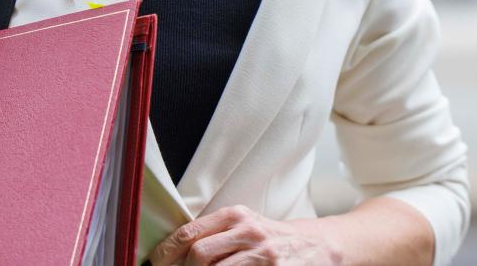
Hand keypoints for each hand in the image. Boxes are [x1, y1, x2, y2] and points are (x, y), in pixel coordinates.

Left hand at [148, 205, 342, 265]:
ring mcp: (264, 256)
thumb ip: (216, 234)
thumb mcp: (247, 227)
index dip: (165, 253)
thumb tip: (173, 254)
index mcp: (236, 216)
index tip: (154, 265)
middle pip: (199, 255)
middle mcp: (249, 232)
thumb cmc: (276, 239)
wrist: (323, 247)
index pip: (189, 233)